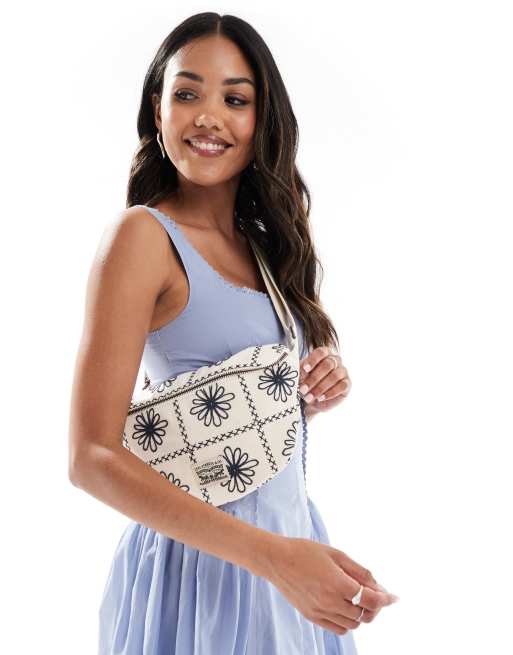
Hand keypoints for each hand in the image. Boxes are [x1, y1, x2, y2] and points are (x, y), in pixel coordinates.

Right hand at [265, 536, 398, 635]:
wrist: (276, 560)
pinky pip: (339, 628)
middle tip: (375, 594)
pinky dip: (348, 621)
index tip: (394, 597)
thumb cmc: (306, 551)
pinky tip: (345, 606)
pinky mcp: (312, 617)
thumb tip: (378, 585)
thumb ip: (358, 570)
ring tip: (359, 598)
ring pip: (353, 624)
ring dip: (362, 613)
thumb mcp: (336, 554)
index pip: (371, 599)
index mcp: (337, 583)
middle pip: (365, 614)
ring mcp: (320, 612)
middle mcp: (329, 601)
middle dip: (375, 606)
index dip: (386, 599)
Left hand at [298, 346, 350, 416]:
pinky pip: (342, 386)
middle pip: (328, 364)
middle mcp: (335, 360)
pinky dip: (330, 393)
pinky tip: (320, 398)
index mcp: (324, 353)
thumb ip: (302, 371)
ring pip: (334, 376)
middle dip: (314, 378)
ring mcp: (343, 371)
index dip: (313, 360)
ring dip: (320, 388)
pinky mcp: (347, 384)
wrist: (312, 398)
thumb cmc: (306, 382)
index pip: (321, 352)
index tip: (305, 369)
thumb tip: (302, 370)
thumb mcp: (301, 375)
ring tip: (309, 397)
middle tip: (303, 389)